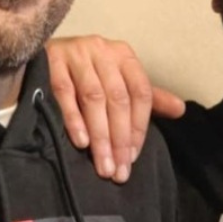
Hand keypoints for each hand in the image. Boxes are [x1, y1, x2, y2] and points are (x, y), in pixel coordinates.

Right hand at [46, 36, 184, 182]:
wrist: (42, 55)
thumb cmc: (86, 72)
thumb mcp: (119, 81)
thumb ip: (148, 97)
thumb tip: (180, 110)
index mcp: (123, 55)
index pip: (140, 92)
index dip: (139, 126)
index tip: (132, 157)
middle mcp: (102, 50)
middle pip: (118, 98)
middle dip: (120, 138)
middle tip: (117, 170)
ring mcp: (75, 53)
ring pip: (93, 98)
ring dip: (100, 135)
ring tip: (102, 165)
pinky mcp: (51, 61)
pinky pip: (64, 93)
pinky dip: (74, 119)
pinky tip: (81, 142)